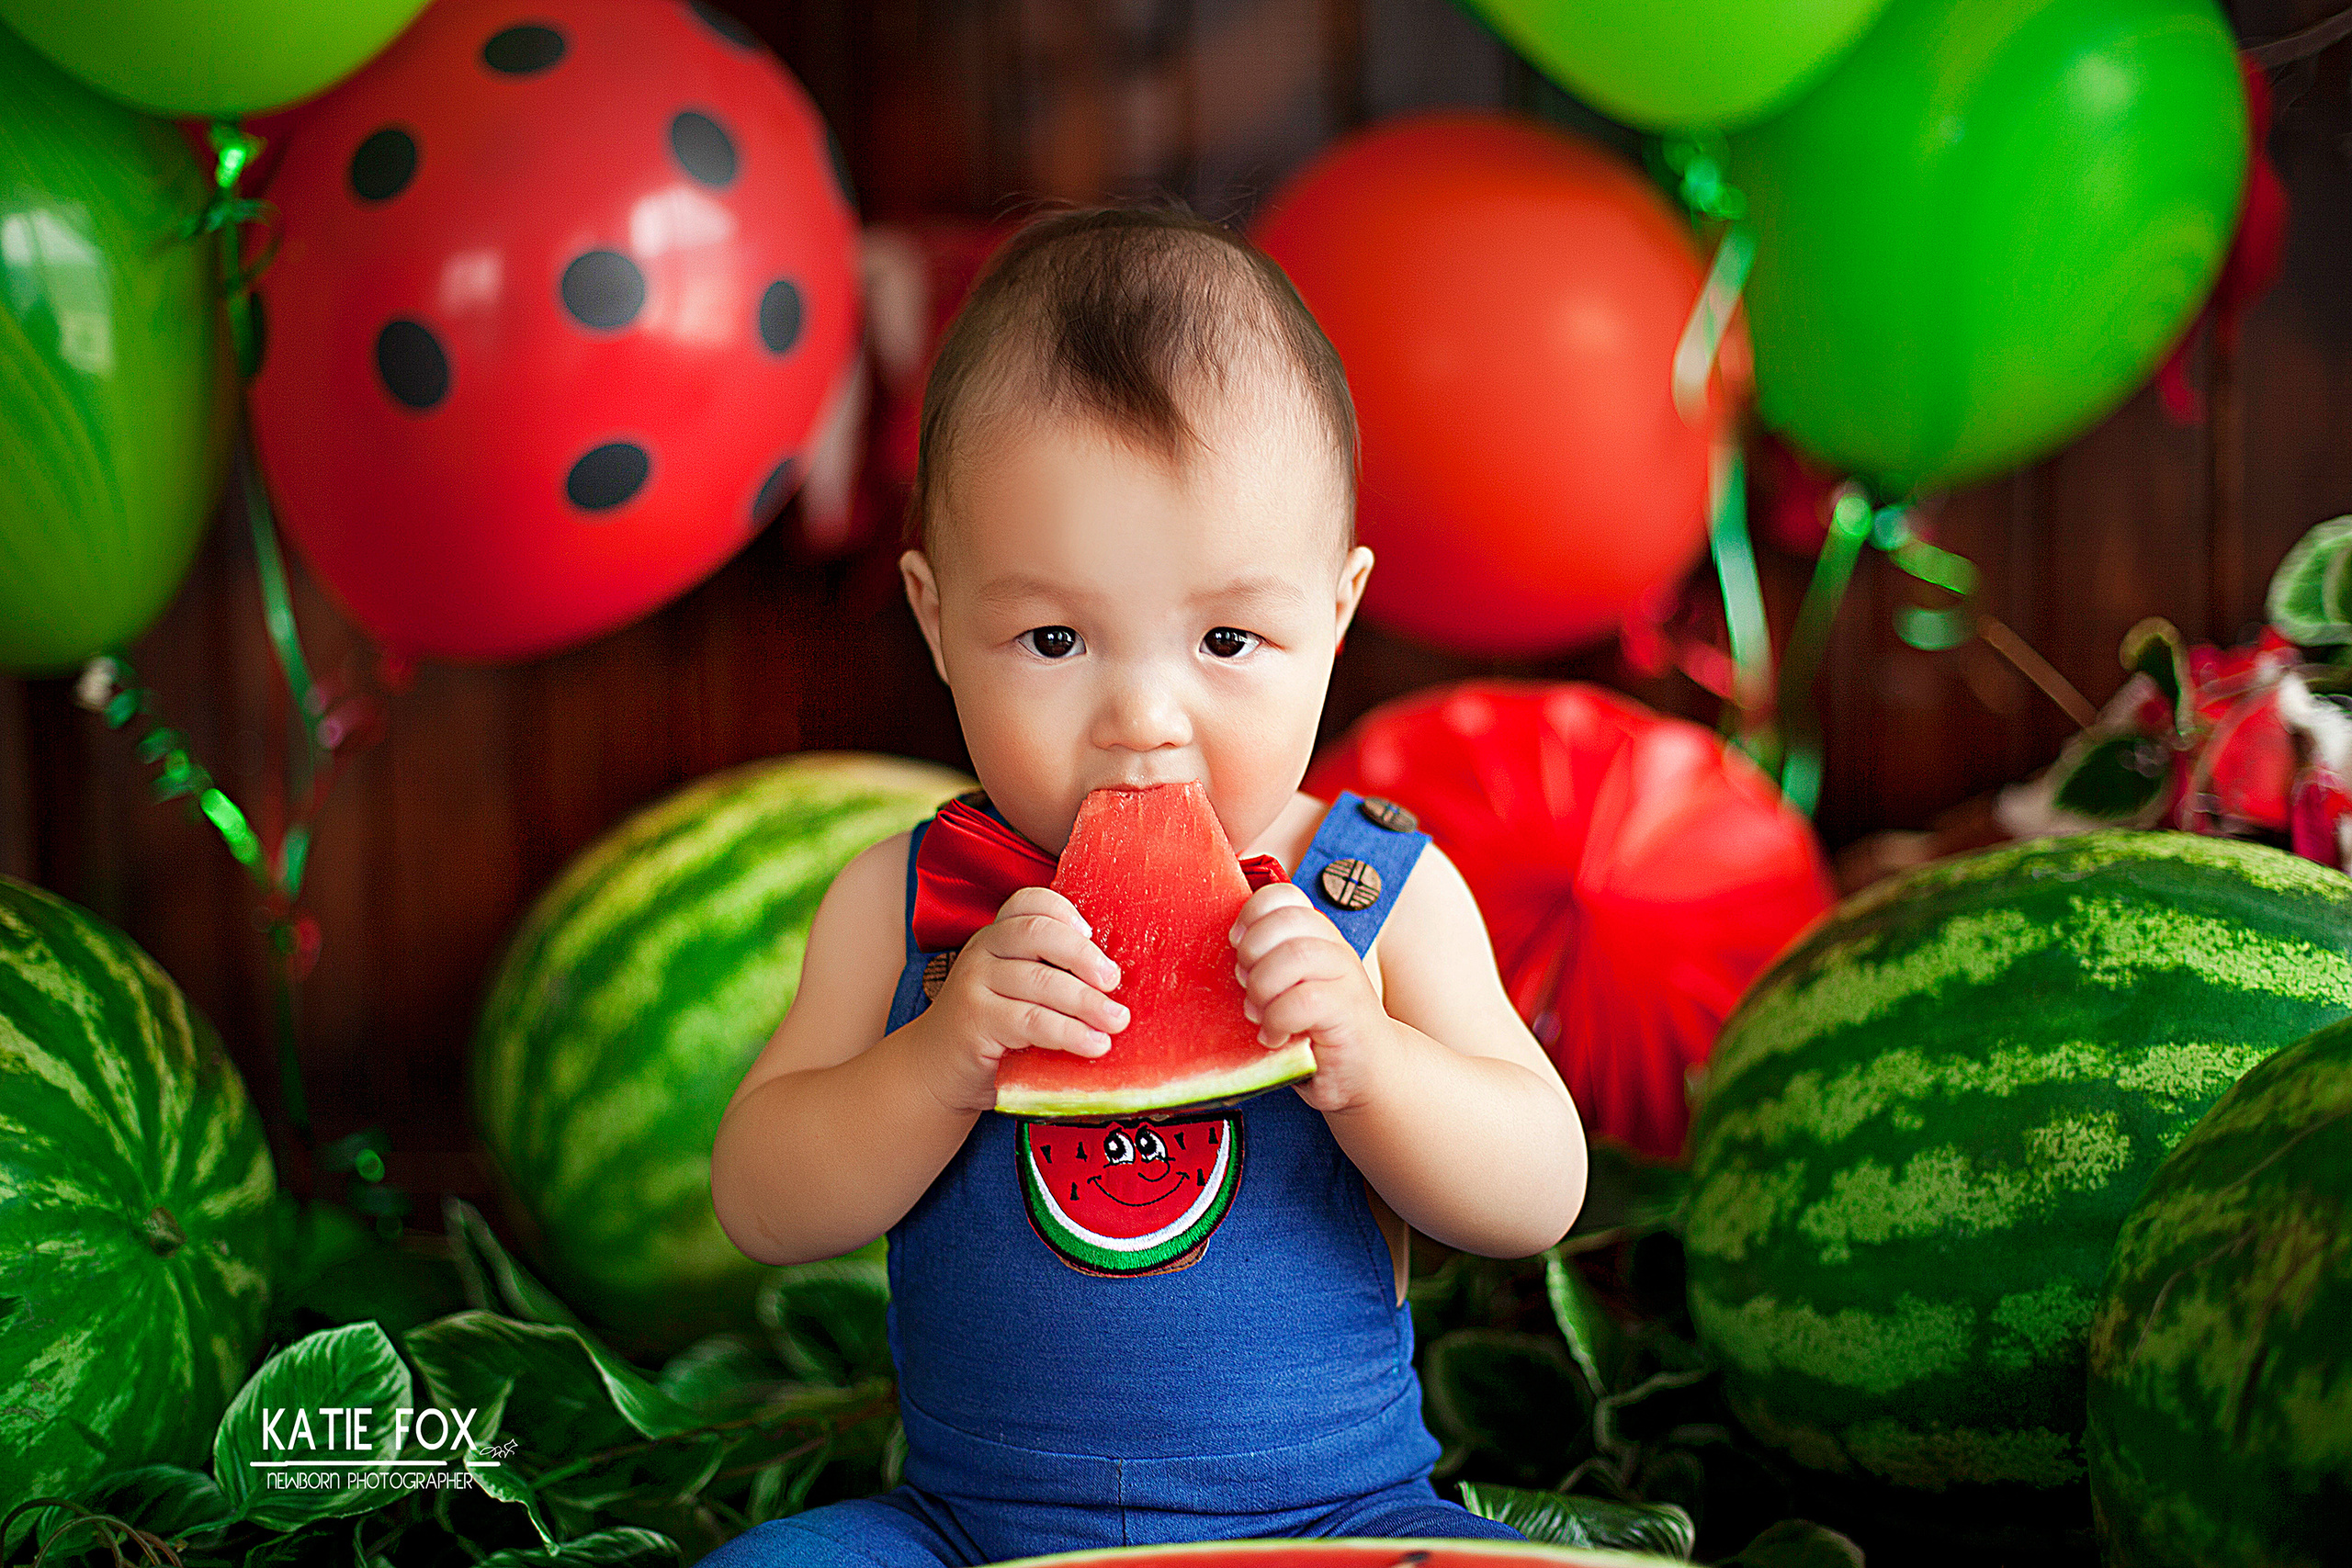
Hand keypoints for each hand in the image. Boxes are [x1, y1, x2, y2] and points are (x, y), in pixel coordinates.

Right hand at [914, 886, 1128, 1113]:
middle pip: (1037, 933)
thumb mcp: (1019, 992)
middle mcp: (983, 950)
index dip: (1064, 911)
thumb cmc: (993, 1030)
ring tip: (1116, 1021)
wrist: (937, 1070)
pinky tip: (1093, 1044)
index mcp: (999, 936)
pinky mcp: (974, 1021)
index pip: (1029, 903)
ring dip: (1085, 1001)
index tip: (1095, 934)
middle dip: (1083, 956)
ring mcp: (974, 983)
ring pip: (1039, 981)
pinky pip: (1029, 1021)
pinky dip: (1068, 1032)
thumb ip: (1053, 977)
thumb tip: (1119, 986)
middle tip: (1114, 981)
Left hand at [1229, 881, 1393, 1113]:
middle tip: (1245, 985)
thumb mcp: (1286, 989)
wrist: (1370, 1073)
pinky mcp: (1351, 1014)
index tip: (1236, 947)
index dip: (1251, 914)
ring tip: (1257, 1014)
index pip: (1283, 896)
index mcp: (1316, 936)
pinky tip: (1274, 1037)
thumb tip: (1218, 953)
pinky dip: (1278, 1020)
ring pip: (1296, 955)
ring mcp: (1348, 979)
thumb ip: (1264, 965)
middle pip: (1286, 921)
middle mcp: (1334, 950)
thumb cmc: (1315, 1031)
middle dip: (1252, 951)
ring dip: (1262, 986)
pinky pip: (1306, 1000)